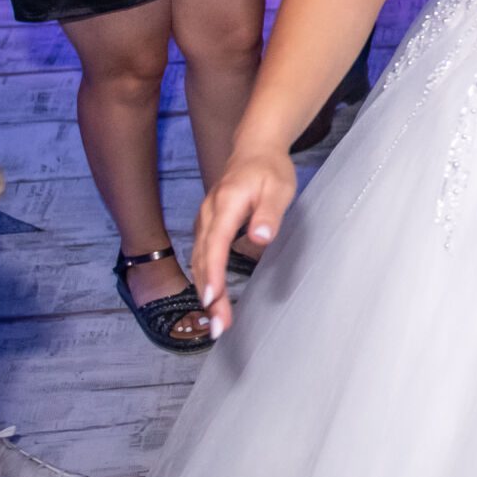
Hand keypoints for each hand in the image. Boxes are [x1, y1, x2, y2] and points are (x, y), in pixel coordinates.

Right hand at [192, 150, 297, 333]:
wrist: (254, 150)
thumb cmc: (269, 170)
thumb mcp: (278, 188)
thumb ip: (269, 214)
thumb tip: (260, 238)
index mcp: (225, 204)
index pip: (215, 244)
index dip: (212, 274)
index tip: (212, 300)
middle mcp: (209, 214)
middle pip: (203, 260)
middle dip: (208, 295)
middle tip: (219, 326)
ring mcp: (205, 221)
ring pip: (198, 261)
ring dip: (205, 292)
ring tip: (217, 322)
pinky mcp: (207, 227)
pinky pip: (201, 257)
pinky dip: (204, 279)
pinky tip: (212, 299)